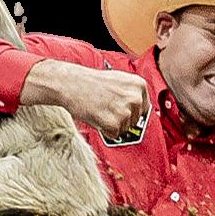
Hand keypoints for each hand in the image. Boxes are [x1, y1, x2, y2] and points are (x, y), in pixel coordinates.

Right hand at [24, 60, 148, 136]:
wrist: (71, 84)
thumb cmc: (91, 82)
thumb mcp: (119, 81)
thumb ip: (131, 94)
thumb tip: (139, 112)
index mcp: (139, 85)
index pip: (143, 108)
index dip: (129, 111)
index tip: (118, 107)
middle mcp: (136, 98)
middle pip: (134, 120)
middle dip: (121, 118)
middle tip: (105, 106)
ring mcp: (125, 112)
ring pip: (124, 129)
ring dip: (112, 123)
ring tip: (100, 109)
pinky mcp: (114, 124)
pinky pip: (114, 134)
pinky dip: (104, 129)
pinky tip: (97, 116)